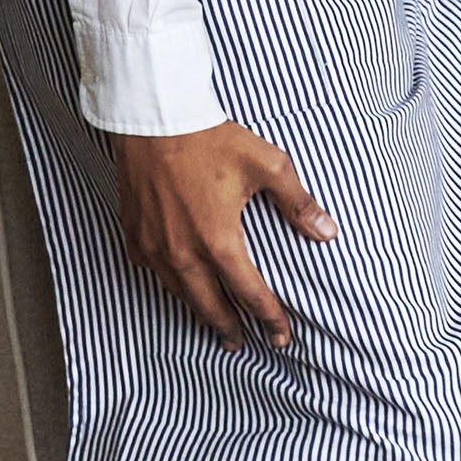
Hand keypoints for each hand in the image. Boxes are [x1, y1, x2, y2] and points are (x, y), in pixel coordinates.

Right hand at [106, 123, 335, 347]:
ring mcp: (153, 245)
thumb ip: (298, 203)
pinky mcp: (133, 233)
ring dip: (198, 310)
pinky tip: (179, 285)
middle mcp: (182, 252)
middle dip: (230, 329)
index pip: (250, 294)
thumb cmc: (212, 138)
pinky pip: (152, 271)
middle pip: (209, 306)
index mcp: (218, 240)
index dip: (269, 318)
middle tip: (242, 344)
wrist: (154, 117)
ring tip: (214, 322)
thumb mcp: (267, 165)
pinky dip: (169, 283)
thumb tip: (328, 231)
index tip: (282, 337)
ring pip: (178, 293)